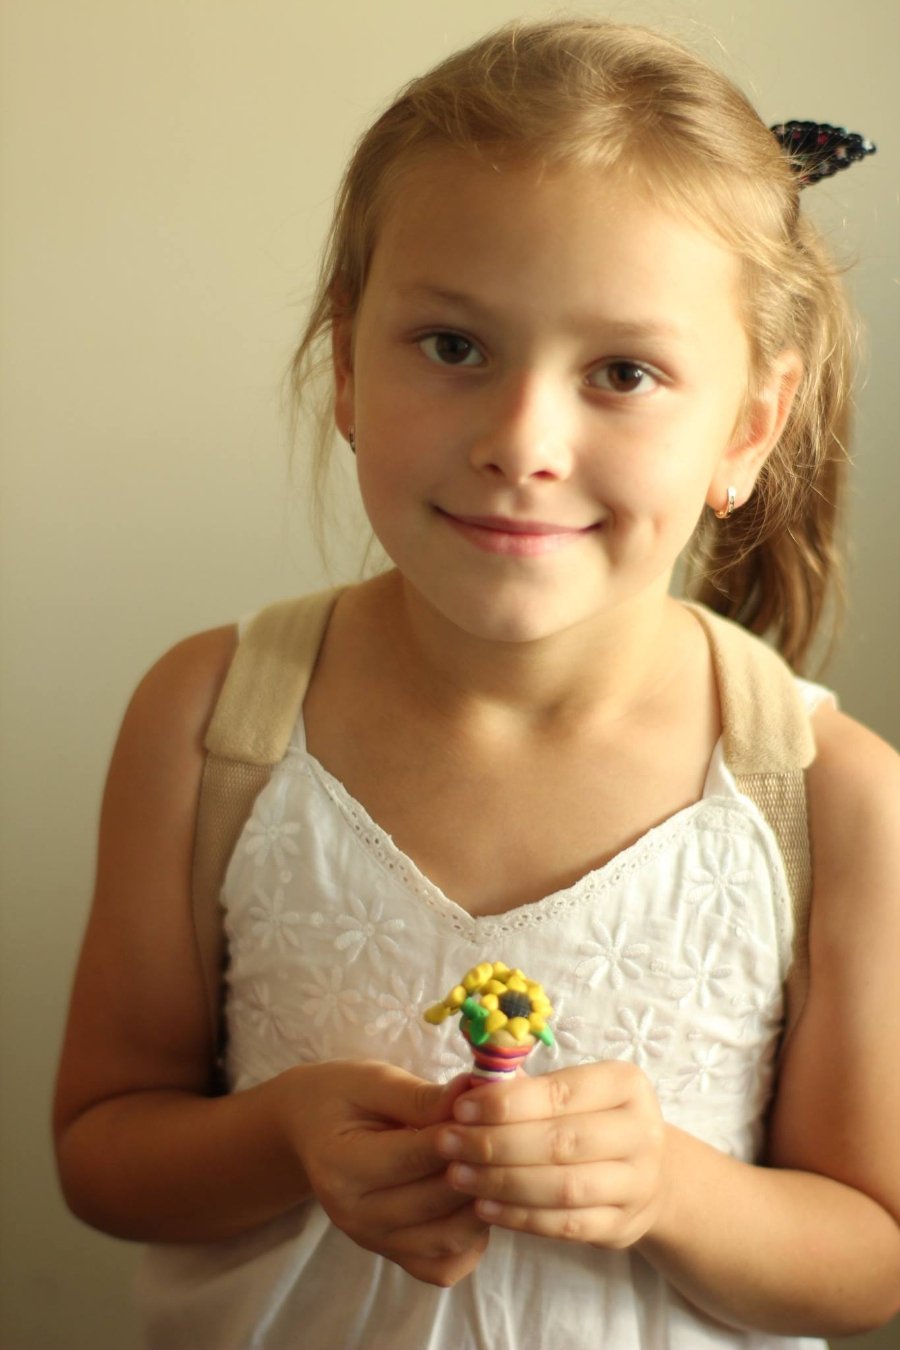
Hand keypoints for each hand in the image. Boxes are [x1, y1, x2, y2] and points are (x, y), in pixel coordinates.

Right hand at [282, 1059, 489, 1285]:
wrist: (309, 1128)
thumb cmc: (342, 1096)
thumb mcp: (373, 1082)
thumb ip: (421, 1096)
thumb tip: (473, 1093)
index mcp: (342, 1166)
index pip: (411, 1158)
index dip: (458, 1138)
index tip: (491, 1113)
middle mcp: (354, 1215)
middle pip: (434, 1202)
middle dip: (479, 1167)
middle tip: (509, 1135)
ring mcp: (374, 1241)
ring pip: (446, 1240)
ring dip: (482, 1205)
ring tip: (499, 1166)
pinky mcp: (393, 1256)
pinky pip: (443, 1266)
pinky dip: (471, 1242)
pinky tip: (479, 1202)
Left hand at [435, 1061, 667, 1248]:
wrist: (645, 1172)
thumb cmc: (588, 1119)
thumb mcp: (569, 1091)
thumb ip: (523, 1087)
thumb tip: (468, 1084)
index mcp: (626, 1085)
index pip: (560, 1093)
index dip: (505, 1103)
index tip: (459, 1109)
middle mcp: (642, 1132)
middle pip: (560, 1142)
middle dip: (495, 1144)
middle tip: (447, 1144)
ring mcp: (638, 1183)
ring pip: (563, 1188)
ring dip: (502, 1183)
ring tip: (457, 1176)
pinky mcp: (624, 1226)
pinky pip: (566, 1226)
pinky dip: (521, 1218)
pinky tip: (484, 1207)